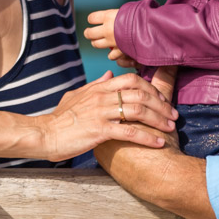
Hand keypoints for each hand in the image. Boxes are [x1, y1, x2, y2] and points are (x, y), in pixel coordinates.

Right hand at [38, 71, 177, 161]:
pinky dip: (147, 137)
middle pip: (140, 93)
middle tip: (173, 114)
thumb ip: (94, 85)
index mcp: (99, 88)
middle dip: (161, 103)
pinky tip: (159, 143)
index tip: (161, 99)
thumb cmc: (60, 118)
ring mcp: (102, 113)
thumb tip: (108, 75)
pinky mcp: (100, 131)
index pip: (131, 79)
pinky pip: (129, 132)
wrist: (45, 134)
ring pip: (138, 110)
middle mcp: (102, 97)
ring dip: (158, 119)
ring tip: (170, 128)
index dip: (150, 87)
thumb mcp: (76, 95)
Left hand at [84, 8, 135, 67]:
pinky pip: (110, 56)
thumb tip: (114, 16)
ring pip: (96, 44)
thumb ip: (117, 14)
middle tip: (91, 33)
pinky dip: (112, 54)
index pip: (91, 18)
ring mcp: (112, 41)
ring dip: (97, 43)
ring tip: (100, 41)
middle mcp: (107, 29)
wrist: (149, 28)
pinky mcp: (119, 51)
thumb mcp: (127, 9)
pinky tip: (114, 51)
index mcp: (108, 16)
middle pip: (89, 33)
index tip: (95, 20)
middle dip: (89, 33)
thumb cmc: (140, 16)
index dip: (92, 19)